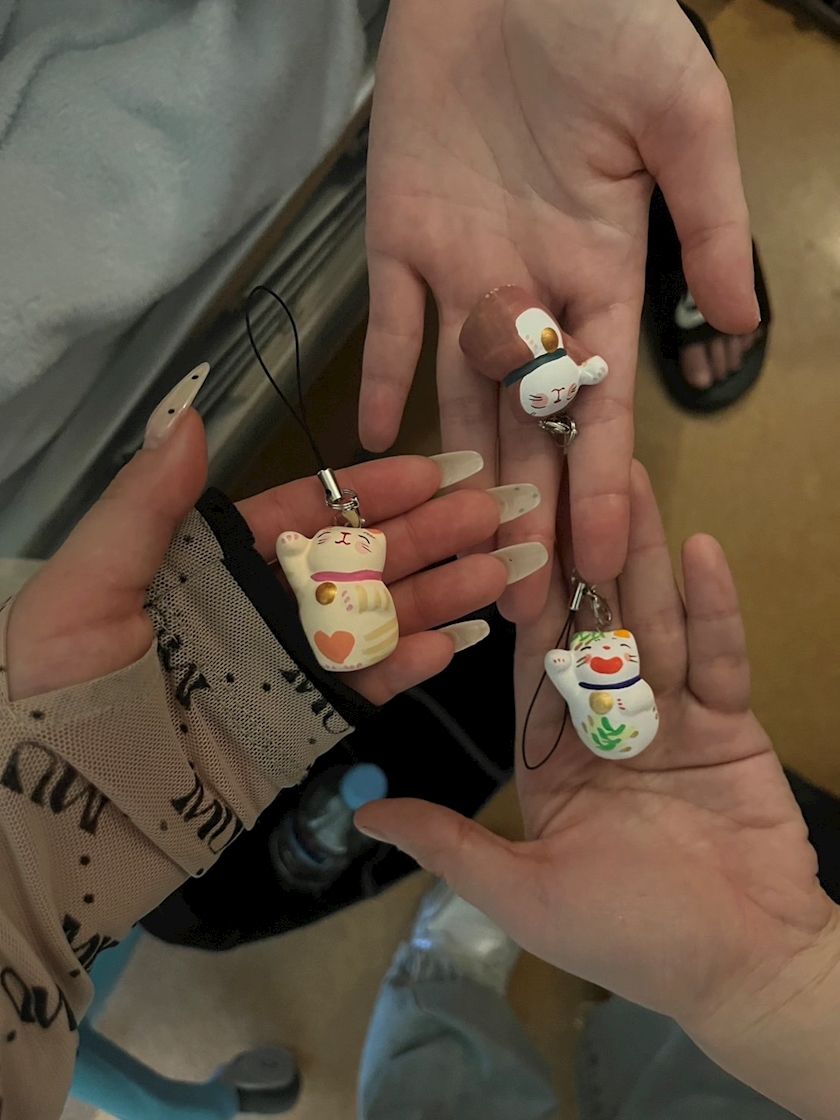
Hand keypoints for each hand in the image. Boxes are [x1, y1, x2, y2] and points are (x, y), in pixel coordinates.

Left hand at [7, 411, 508, 704]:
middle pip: (361, 560)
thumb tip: (193, 413)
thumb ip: (147, 501)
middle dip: (431, 534)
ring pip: (377, 619)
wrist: (54, 809)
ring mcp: (285, 664)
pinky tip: (457, 641)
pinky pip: (365, 686)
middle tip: (498, 511)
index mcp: (215, 560)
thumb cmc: (61, 684)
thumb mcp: (90, 583)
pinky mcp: (299, 723)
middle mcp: (261, 605)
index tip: (435, 469)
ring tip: (503, 570)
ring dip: (441, 594)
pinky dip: (410, 664)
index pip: (310, 512)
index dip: (374, 489)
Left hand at [356, 462, 834, 1036]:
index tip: (501, 528)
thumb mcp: (524, 892)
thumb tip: (364, 815)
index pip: (527, 658)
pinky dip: (713, 606)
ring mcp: (671, 714)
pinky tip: (701, 546)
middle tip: (566, 473)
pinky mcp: (730, 719)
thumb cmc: (627, 936)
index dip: (516, 593)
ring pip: (652, 619)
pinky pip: (719, 654)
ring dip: (642, 552)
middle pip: (591, 620)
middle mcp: (606, 720)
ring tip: (628, 480)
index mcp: (552, 754)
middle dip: (581, 551)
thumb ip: (451, 843)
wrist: (744, 970)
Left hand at [361, 0, 757, 616]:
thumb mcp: (682, 120)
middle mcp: (532, 299)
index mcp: (603, 280)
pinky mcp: (398, 243)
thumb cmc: (608, 30)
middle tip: (522, 599)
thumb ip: (706, 223)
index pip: (601, 406)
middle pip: (530, 426)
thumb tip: (737, 330)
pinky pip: (386, 326)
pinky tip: (373, 443)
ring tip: (454, 551)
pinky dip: (377, 378)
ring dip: (459, 471)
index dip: (598, 484)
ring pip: (460, 395)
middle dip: (528, 510)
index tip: (597, 560)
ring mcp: (460, 279)